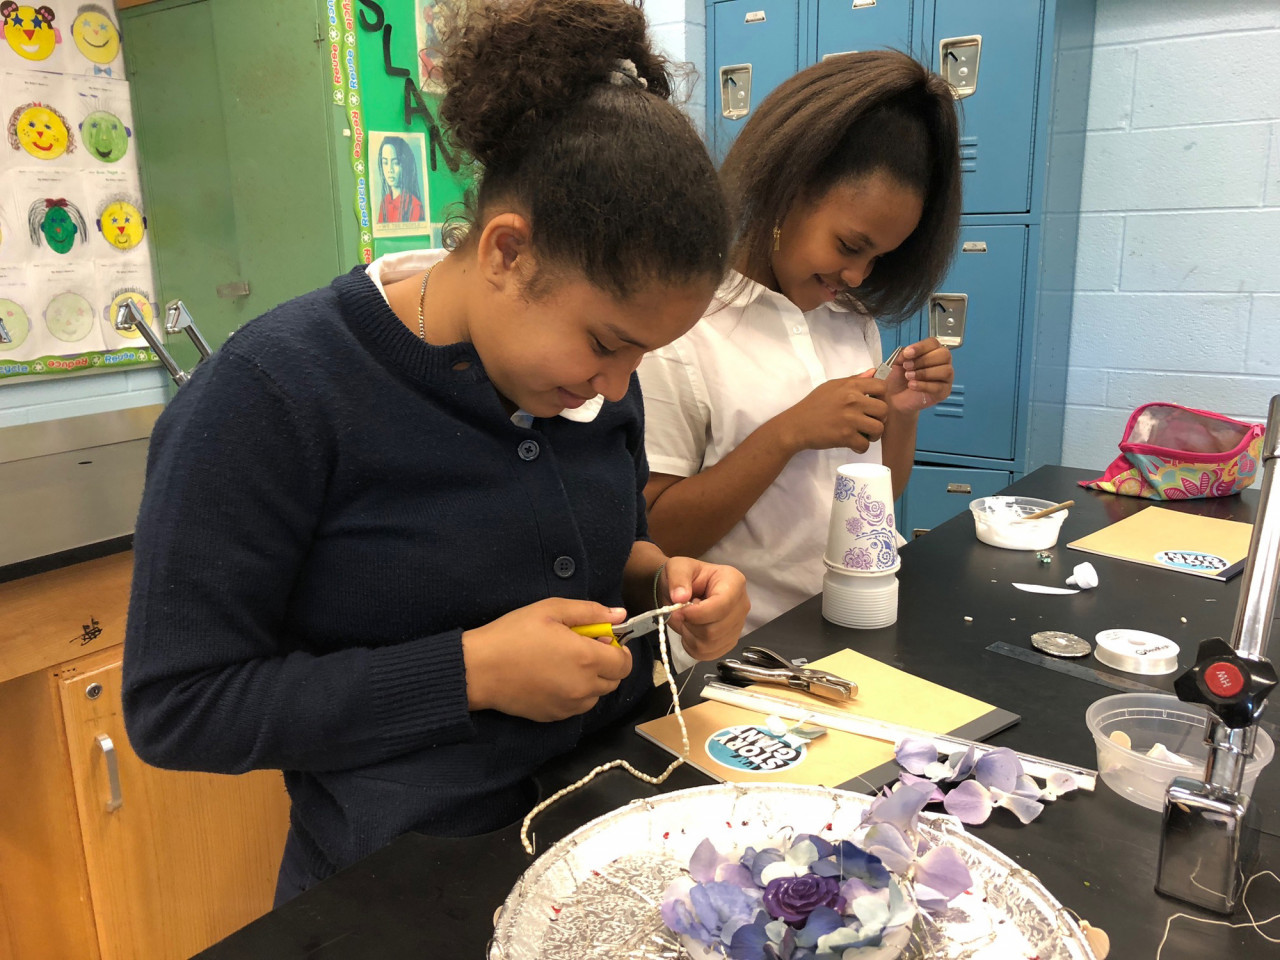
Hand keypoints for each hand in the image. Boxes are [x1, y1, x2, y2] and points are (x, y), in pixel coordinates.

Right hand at [461, 598, 633, 721]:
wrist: (479, 669)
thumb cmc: (513, 634)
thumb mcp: (550, 610)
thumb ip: (590, 612)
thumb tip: (620, 615)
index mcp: (587, 658)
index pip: (625, 663)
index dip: (619, 650)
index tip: (604, 640)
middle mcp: (583, 687)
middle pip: (614, 681)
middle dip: (607, 664)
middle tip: (582, 648)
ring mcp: (569, 706)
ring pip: (596, 695)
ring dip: (592, 680)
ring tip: (566, 663)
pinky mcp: (554, 717)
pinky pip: (577, 707)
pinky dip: (575, 694)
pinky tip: (553, 678)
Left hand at [657, 557, 748, 660]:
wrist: (683, 590)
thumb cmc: (684, 576)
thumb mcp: (677, 568)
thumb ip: (677, 579)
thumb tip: (680, 597)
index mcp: (733, 581)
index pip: (722, 605)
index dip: (697, 614)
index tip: (678, 611)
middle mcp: (741, 604)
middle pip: (716, 629)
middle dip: (691, 625)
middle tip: (680, 613)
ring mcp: (738, 625)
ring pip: (712, 644)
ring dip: (690, 636)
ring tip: (686, 621)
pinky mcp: (729, 641)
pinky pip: (710, 654)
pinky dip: (693, 647)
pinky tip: (691, 632)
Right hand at [774, 374, 887, 453]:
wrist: (796, 425)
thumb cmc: (813, 405)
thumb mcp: (832, 386)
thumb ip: (854, 379)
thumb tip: (873, 372)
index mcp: (851, 386)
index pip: (881, 387)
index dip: (881, 397)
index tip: (873, 404)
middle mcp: (853, 401)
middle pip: (884, 410)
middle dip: (880, 418)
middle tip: (869, 422)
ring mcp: (850, 419)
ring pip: (878, 429)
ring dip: (873, 435)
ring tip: (864, 434)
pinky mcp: (845, 437)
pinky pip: (865, 445)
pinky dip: (861, 447)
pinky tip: (854, 444)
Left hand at [885, 337, 953, 415]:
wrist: (893, 397)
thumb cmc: (898, 378)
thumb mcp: (897, 362)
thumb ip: (904, 354)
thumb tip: (908, 352)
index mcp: (932, 351)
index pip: (933, 343)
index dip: (921, 347)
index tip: (907, 353)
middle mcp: (942, 363)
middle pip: (944, 355)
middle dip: (924, 360)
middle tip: (907, 367)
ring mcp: (945, 378)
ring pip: (945, 370)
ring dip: (925, 373)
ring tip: (908, 377)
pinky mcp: (943, 392)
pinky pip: (939, 387)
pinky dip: (924, 385)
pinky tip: (912, 385)